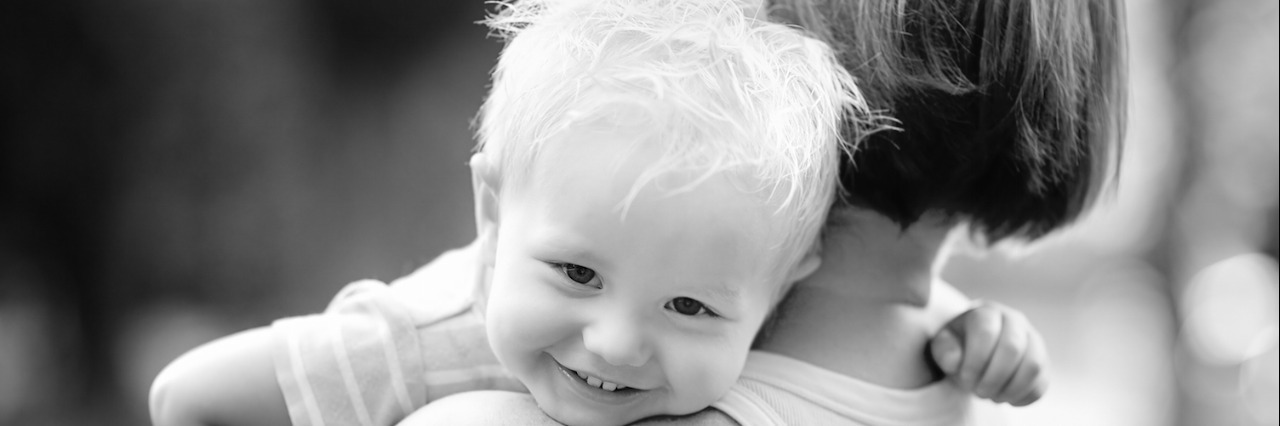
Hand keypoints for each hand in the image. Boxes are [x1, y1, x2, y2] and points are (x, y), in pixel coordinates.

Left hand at [929, 300, 1048, 405]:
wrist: (976, 351)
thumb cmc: (958, 346)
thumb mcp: (943, 345)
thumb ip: (944, 349)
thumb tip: (955, 362)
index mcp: (987, 312)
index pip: (986, 332)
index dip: (975, 361)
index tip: (965, 379)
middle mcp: (1015, 320)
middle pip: (1012, 348)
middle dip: (993, 377)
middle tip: (979, 392)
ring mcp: (1034, 340)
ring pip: (1033, 366)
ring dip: (1010, 389)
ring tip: (992, 396)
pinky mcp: (1044, 362)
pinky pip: (1041, 383)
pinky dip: (1022, 397)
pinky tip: (1005, 398)